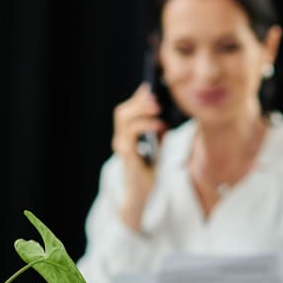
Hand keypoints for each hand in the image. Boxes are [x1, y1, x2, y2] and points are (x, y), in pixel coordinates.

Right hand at [111, 83, 165, 229]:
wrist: (142, 194)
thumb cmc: (148, 171)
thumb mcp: (156, 147)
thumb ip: (156, 131)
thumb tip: (162, 114)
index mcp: (126, 136)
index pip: (127, 111)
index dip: (137, 98)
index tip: (150, 87)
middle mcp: (120, 139)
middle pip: (122, 112)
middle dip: (138, 102)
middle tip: (156, 100)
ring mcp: (121, 146)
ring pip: (124, 119)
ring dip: (142, 111)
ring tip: (158, 111)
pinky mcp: (127, 155)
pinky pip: (132, 134)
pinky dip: (145, 125)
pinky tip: (159, 126)